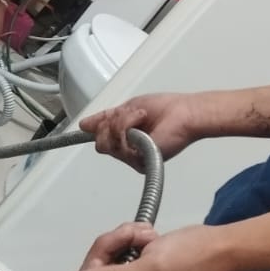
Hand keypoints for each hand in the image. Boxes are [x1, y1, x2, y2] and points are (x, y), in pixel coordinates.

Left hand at [71, 221, 227, 270]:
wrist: (219, 245)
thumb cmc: (190, 259)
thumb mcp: (149, 269)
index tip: (103, 263)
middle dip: (108, 252)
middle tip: (130, 236)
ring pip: (104, 261)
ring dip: (120, 241)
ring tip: (146, 234)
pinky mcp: (136, 270)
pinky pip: (118, 253)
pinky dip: (129, 239)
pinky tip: (148, 235)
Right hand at [81, 93, 205, 166]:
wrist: (185, 114)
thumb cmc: (166, 109)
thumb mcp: (129, 109)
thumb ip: (107, 118)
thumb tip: (84, 124)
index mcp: (127, 140)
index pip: (102, 139)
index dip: (96, 129)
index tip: (87, 125)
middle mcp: (129, 152)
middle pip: (100, 144)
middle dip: (110, 123)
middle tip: (130, 114)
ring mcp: (133, 158)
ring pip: (106, 144)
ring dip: (122, 123)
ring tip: (141, 116)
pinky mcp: (139, 162)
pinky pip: (119, 145)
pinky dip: (128, 126)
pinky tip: (143, 122)